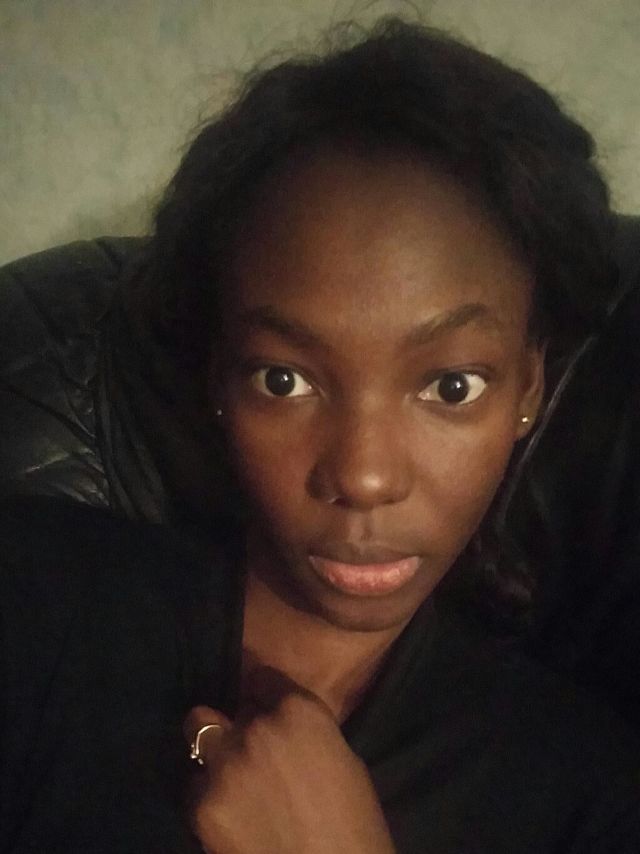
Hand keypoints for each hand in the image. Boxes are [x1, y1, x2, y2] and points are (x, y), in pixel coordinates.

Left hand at [183, 667, 394, 853]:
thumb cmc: (354, 824)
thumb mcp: (342, 759)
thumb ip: (304, 733)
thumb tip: (282, 729)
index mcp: (300, 711)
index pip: (263, 678)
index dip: (263, 695)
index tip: (263, 708)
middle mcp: (257, 728)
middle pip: (229, 710)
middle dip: (238, 728)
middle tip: (250, 753)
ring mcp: (225, 766)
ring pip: (202, 742)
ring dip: (216, 760)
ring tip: (234, 786)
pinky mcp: (203, 806)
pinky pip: (194, 788)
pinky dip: (207, 797)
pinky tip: (229, 816)